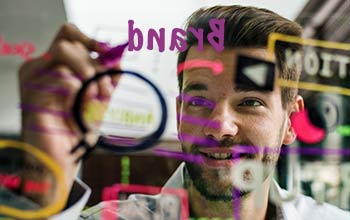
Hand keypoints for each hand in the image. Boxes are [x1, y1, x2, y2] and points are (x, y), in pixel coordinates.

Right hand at [18, 23, 117, 195]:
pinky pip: (61, 77)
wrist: (65, 157)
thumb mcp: (100, 99)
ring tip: (98, 99)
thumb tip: (119, 57)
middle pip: (68, 42)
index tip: (109, 53)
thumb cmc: (79, 129)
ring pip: (63, 52)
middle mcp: (41, 68)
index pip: (68, 35)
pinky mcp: (32, 93)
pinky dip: (79, 90)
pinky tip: (83, 107)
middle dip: (94, 63)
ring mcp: (33, 79)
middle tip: (106, 89)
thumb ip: (108, 78)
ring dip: (89, 73)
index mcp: (54, 67)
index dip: (90, 39)